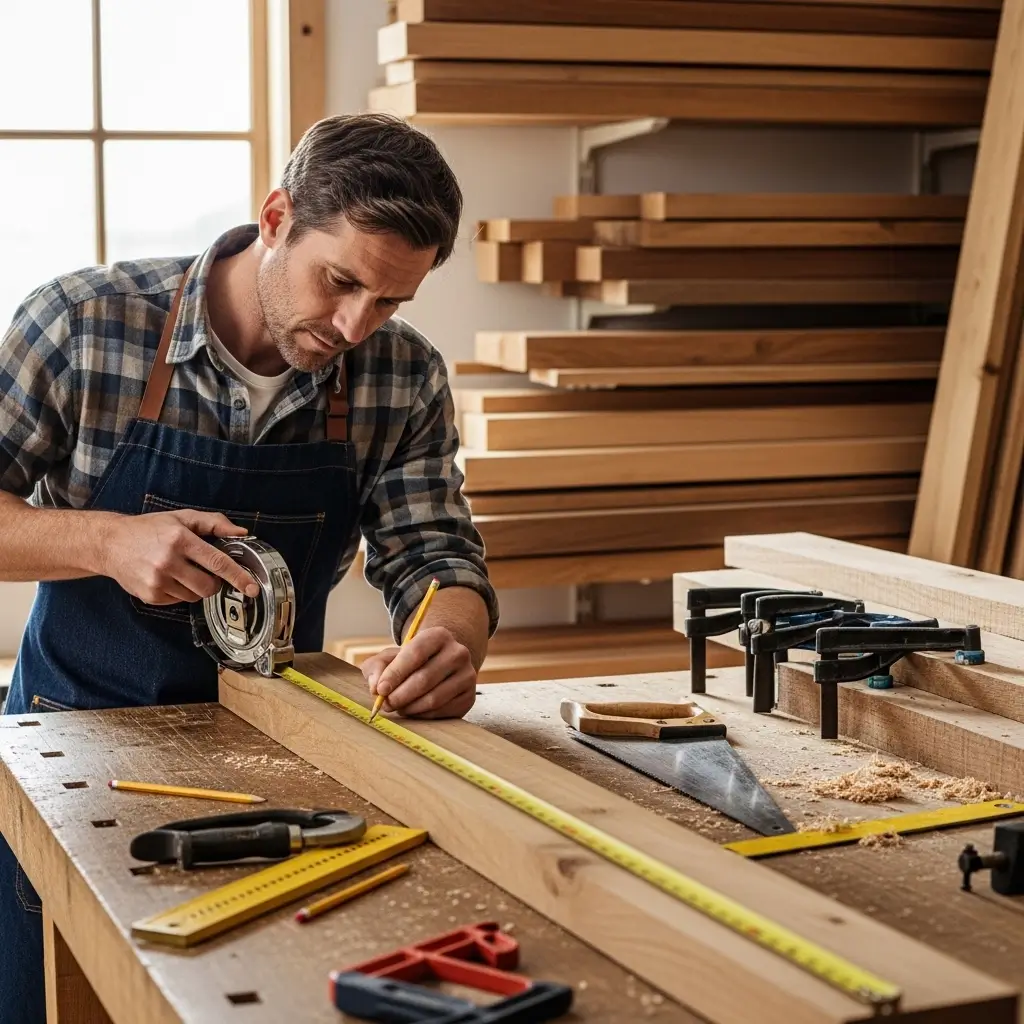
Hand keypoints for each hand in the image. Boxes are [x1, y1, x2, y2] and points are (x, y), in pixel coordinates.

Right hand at [101, 509, 258, 605]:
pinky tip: (168, 577)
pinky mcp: (149, 595)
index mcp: (180, 539)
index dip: (238, 576)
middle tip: (207, 572)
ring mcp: (157, 581)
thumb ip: (214, 523)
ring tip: (181, 571)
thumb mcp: (182, 517)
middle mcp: (168, 561)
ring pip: (194, 596)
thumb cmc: (149, 528)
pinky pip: (178, 601)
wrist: (109, 543)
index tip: (252, 587)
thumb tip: (242, 533)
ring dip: (196, 587)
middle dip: (215, 583)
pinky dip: (180, 592)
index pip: (217, 562)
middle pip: (208, 586)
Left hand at [361, 626, 476, 718]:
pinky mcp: (469, 697)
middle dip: (400, 696)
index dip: (395, 674)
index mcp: (438, 635)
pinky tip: (414, 710)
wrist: (441, 666)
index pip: (415, 654)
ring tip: (398, 707)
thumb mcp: (390, 657)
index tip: (380, 690)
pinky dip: (423, 715)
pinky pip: (442, 712)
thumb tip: (375, 687)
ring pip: (434, 699)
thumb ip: (376, 667)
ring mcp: (467, 675)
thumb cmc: (410, 662)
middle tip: (386, 704)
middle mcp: (458, 653)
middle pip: (424, 679)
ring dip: (410, 708)